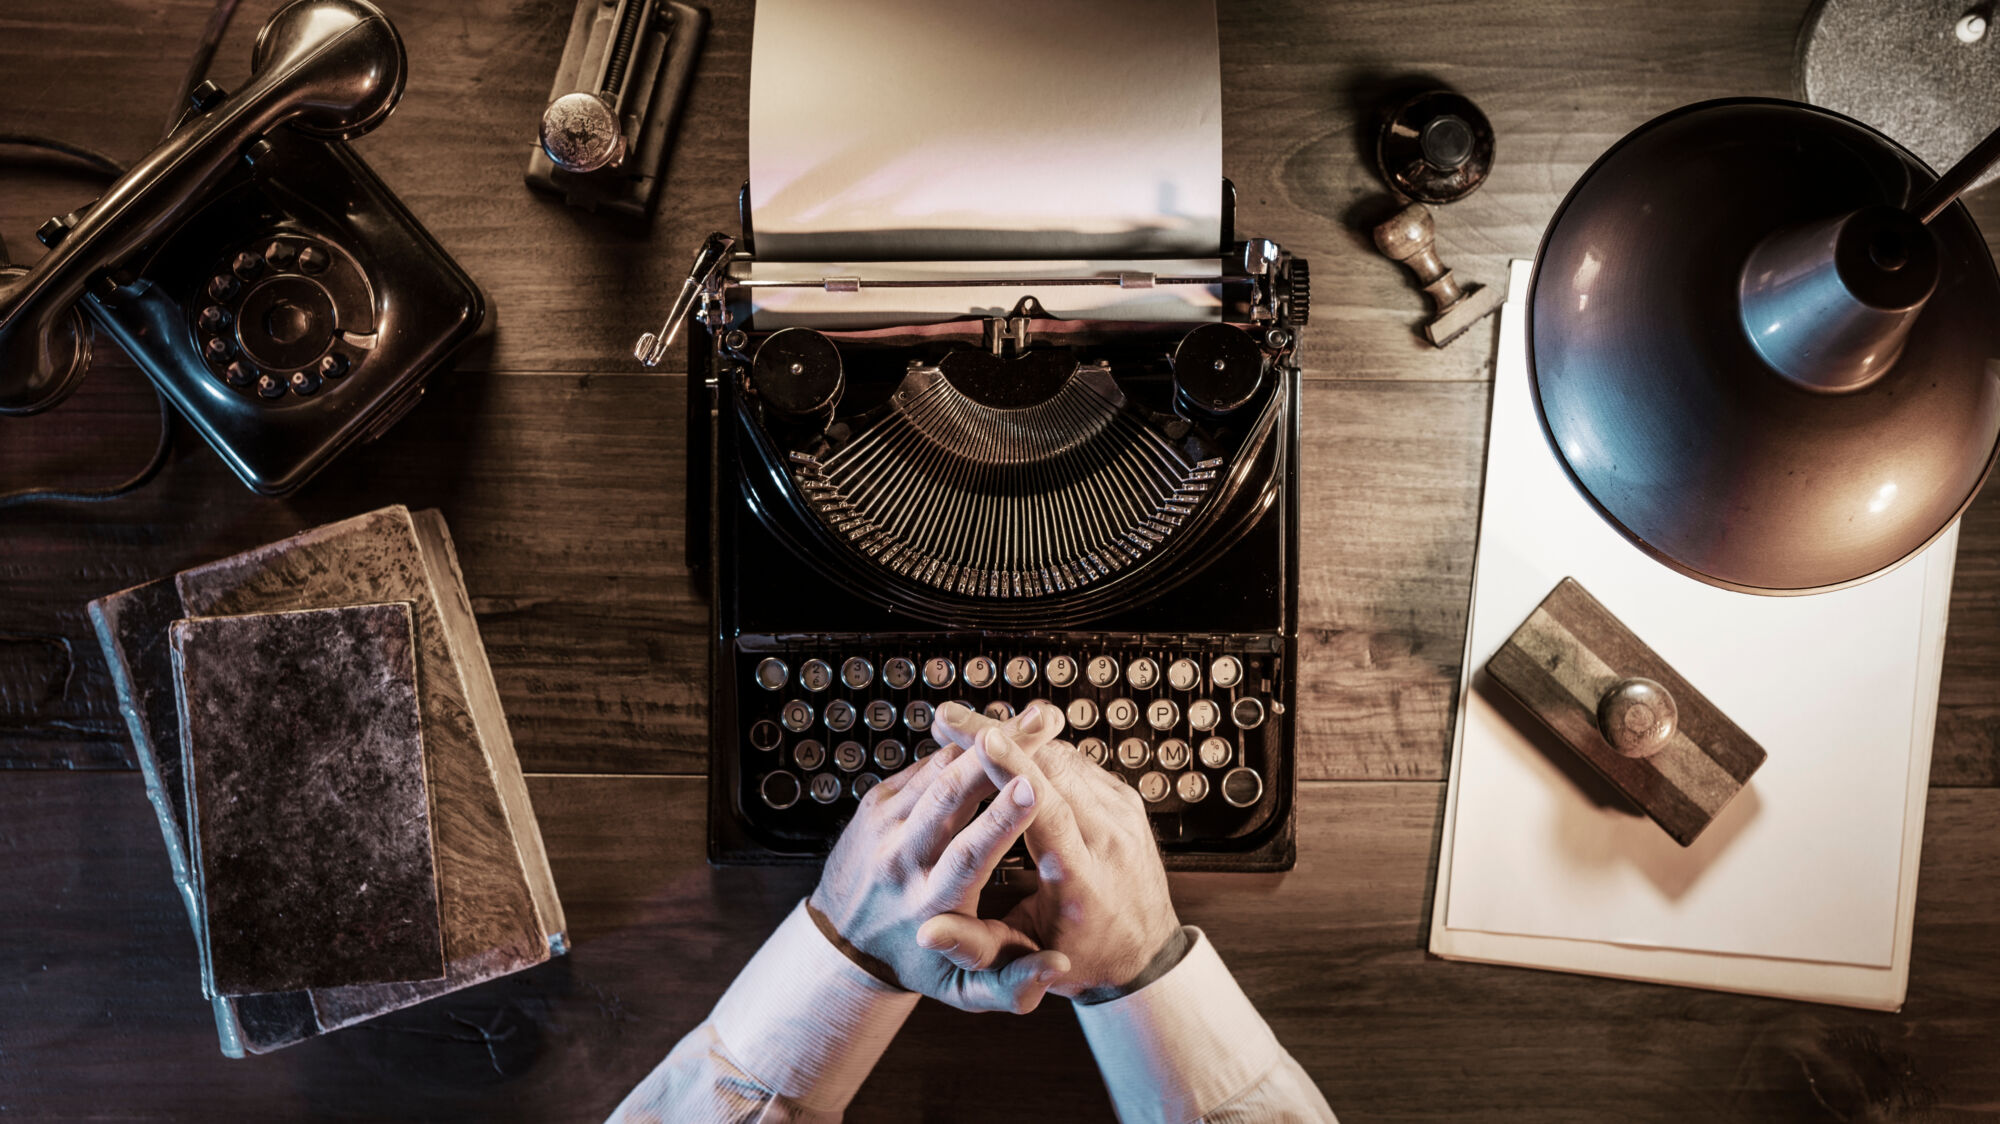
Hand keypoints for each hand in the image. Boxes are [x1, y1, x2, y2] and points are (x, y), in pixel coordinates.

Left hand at [807, 729, 1071, 1012]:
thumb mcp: (961, 992)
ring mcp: (885, 827)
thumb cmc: (917, 962)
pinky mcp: (876, 804)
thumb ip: (1012, 986)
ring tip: (1034, 718)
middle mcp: (903, 860)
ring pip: (937, 770)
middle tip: (1044, 725)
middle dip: (998, 756)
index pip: (967, 855)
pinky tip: (997, 731)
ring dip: (986, 739)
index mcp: (930, 904)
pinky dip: (961, 747)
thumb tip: (1060, 967)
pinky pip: (924, 767)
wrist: (842, 943)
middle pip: (949, 796)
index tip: (1032, 787)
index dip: (1001, 819)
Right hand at [920, 703, 1181, 998]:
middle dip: (998, 737)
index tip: (982, 739)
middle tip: (948, 719)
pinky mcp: (1126, 801)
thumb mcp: (1024, 958)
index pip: (1049, 809)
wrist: (1147, 956)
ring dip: (1015, 738)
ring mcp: (1123, 814)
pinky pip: (1076, 763)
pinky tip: (1004, 746)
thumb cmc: (1081, 960)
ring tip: (965, 726)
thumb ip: (973, 945)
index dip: (1013, 770)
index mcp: (1083, 878)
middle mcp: (1110, 838)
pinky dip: (1037, 750)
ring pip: (1064, 756)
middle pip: (1054, 768)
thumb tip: (926, 933)